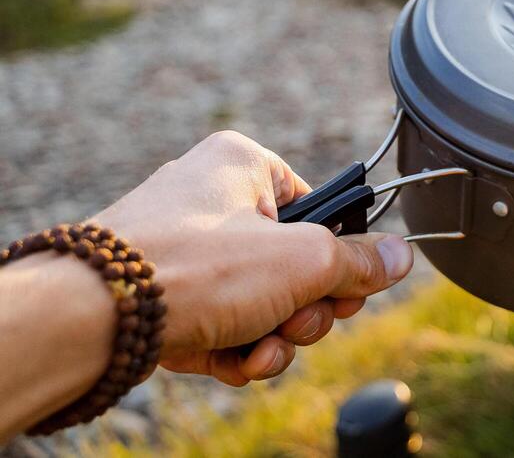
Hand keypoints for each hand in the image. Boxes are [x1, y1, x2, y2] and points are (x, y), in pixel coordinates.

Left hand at [99, 131, 412, 385]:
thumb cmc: (196, 268)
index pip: (318, 206)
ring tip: (261, 352)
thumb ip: (359, 261)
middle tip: (300, 324)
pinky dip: (234, 348)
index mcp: (242, 165)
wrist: (93, 316)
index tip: (349, 289)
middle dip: (305, 307)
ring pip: (257, 299)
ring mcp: (180, 250)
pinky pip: (218, 321)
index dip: (339, 255)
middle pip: (292, 261)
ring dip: (274, 335)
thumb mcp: (302, 260)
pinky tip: (235, 366)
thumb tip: (403, 256)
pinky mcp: (159, 296)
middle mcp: (209, 200)